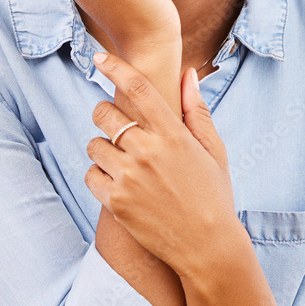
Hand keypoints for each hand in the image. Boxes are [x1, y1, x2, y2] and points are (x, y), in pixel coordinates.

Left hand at [84, 50, 240, 283]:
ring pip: (94, 145)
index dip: (115, 68)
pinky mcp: (116, 202)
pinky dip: (98, 175)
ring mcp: (129, 177)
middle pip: (104, 113)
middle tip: (115, 126)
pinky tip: (117, 182)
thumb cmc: (213, 195)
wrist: (208, 248)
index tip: (99, 57)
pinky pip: (90, 174)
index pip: (138, 89)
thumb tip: (188, 73)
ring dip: (103, 148)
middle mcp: (148, 151)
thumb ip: (197, 110)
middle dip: (105, 114)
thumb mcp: (212, 150)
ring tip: (122, 162)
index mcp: (173, 134)